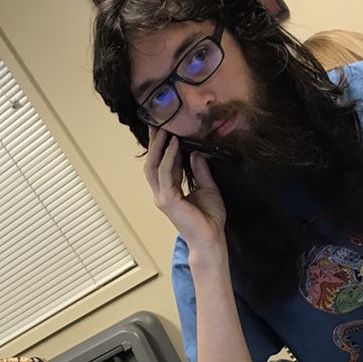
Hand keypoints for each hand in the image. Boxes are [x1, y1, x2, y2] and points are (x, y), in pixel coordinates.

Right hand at [144, 128, 227, 253]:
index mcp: (169, 191)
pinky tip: (175, 143)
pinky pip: (165, 172)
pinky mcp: (167, 200)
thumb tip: (196, 153)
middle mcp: (162, 194)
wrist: (211, 238)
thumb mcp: (208, 188)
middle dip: (154, 143)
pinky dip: (169, 156)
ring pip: (153, 166)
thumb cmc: (209, 219)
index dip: (163, 147)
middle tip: (158, 122)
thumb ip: (201, 171)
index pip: (162, 165)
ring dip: (159, 146)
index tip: (165, 129)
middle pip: (152, 163)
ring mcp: (162, 197)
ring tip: (165, 128)